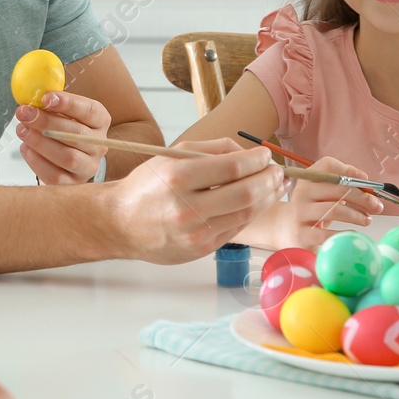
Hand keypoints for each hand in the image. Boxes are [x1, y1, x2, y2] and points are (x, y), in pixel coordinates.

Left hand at [15, 91, 109, 183]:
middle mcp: (99, 145)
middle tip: (25, 114)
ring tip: (22, 130)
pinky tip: (26, 148)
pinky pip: (56, 176)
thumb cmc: (63, 128)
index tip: (46, 98)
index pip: (90, 111)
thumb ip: (52, 105)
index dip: (68, 104)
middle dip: (46, 122)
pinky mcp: (74, 183)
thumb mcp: (63, 112)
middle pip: (76, 134)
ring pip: (68, 157)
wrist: (66, 155)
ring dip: (41, 142)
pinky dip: (38, 161)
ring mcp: (88, 166)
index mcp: (100, 121)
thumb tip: (33, 101)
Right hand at [108, 139, 285, 264]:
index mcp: (179, 177)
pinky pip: (236, 229)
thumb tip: (249, 152)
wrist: (120, 223)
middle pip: (246, 192)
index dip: (257, 160)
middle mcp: (187, 206)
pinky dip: (250, 214)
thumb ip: (212, 149)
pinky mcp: (201, 249)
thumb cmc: (147, 186)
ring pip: (246, 214)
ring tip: (275, 186)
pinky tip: (256, 203)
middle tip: (278, 172)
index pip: (233, 166)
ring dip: (267, 198)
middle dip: (270, 180)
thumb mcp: (172, 156)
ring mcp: (195, 232)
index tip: (265, 155)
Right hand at [277, 155, 385, 247]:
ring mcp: (300, 213)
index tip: (366, 181)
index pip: (328, 165)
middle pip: (338, 188)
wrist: (285, 229)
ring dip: (357, 215)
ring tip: (367, 220)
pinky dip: (345, 233)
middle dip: (363, 197)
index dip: (350, 171)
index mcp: (308, 179)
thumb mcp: (322, 192)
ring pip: (335, 209)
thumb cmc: (312, 209)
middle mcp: (302, 192)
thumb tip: (365, 178)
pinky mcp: (301, 234)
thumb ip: (341, 182)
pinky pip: (328, 233)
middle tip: (377, 206)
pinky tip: (353, 234)